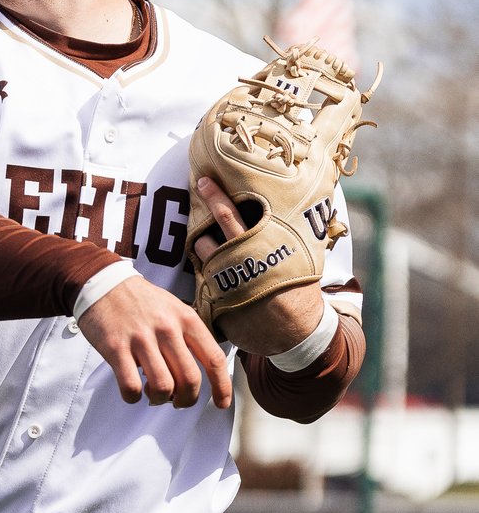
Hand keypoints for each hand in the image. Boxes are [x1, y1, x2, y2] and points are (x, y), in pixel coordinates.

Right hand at [77, 275, 231, 408]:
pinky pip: (131, 386)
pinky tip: (132, 390)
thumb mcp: (173, 308)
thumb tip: (194, 374)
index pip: (213, 359)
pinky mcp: (115, 348)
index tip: (220, 402)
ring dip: (160, 399)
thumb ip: (187, 336)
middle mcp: (167, 328)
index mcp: (186, 319)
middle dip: (186, 399)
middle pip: (190, 380)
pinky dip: (133, 397)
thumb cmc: (140, 300)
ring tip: (153, 393)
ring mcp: (140, 338)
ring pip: (163, 387)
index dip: (221, 386)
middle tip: (178, 401)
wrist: (103, 283)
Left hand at [193, 177, 324, 354]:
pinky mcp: (218, 303)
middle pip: (208, 233)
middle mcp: (240, 262)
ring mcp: (226, 283)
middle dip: (199, 214)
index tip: (203, 180)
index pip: (232, 215)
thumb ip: (295, 230)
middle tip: (195, 192)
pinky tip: (210, 267)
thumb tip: (318, 197)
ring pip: (202, 255)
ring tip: (206, 239)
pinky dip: (205, 270)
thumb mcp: (304, 255)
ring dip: (202, 245)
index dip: (216, 196)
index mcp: (261, 246)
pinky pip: (202, 280)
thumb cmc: (299, 288)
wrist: (297, 332)